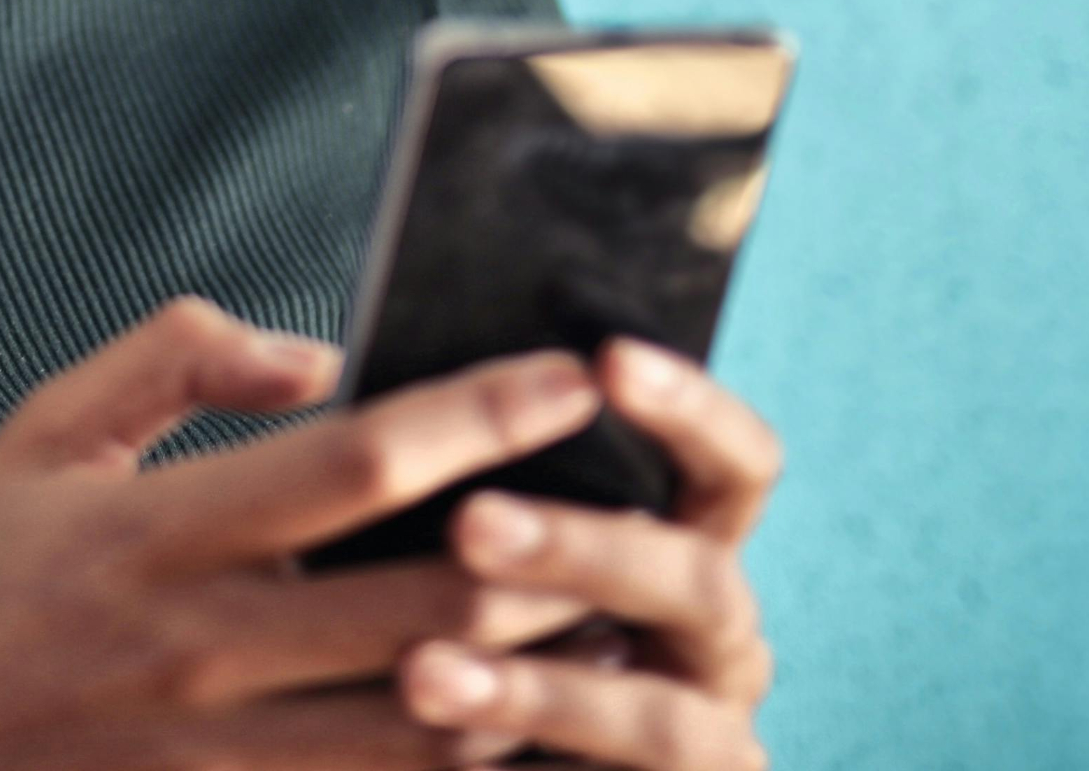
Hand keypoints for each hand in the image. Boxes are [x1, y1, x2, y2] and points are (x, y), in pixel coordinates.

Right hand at [0, 296, 619, 769]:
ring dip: (541, 672)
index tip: (570, 372)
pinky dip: (471, 759)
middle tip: (646, 502)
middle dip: (551, 553)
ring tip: (628, 615)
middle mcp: (203, 648)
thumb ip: (170, 360)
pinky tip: (539, 722)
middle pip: (425, 604)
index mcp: (157, 532)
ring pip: (434, 724)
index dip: (477, 415)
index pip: (354, 461)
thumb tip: (314, 350)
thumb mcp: (39, 434)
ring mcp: (222, 753)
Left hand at [393, 339, 781, 770]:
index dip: (690, 409)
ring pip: (655, 711)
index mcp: (688, 547)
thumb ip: (475, 484)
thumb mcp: (486, 553)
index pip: (734, 464)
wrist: (496, 758)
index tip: (606, 359)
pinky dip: (539, 763)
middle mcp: (717, 641)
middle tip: (470, 524)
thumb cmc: (478, 634)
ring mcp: (712, 737)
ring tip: (420, 671)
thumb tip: (354, 376)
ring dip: (537, 690)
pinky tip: (443, 741)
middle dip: (584, 548)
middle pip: (696, 577)